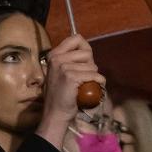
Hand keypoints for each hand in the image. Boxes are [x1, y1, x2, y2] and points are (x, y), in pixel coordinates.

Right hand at [36, 35, 104, 149]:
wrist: (55, 113)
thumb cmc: (61, 94)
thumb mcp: (61, 72)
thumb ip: (71, 60)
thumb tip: (88, 51)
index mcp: (54, 55)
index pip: (76, 38)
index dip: (85, 48)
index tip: (85, 60)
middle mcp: (57, 58)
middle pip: (87, 52)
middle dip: (90, 65)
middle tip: (83, 77)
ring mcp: (63, 67)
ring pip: (92, 66)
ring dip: (93, 76)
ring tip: (83, 85)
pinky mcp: (70, 77)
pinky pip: (93, 75)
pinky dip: (97, 82)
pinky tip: (90, 89)